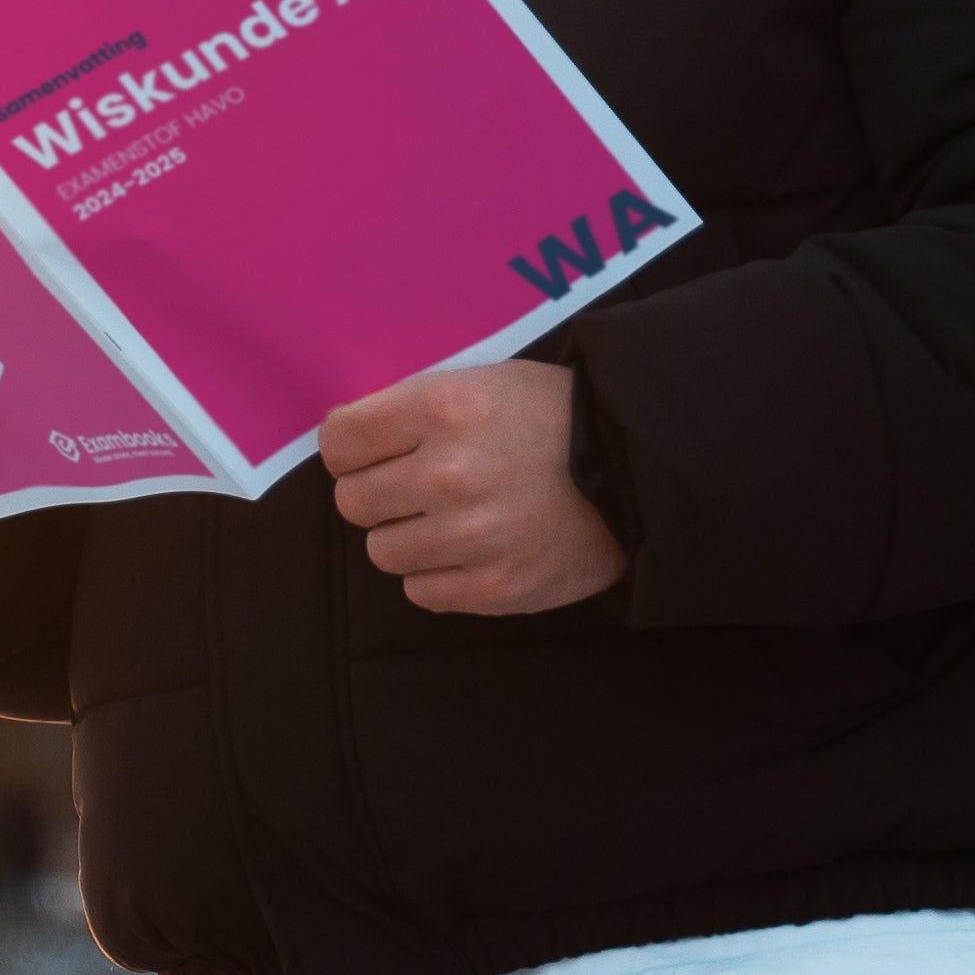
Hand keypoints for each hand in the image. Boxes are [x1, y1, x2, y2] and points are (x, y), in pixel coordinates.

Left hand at [320, 360, 624, 615]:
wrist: (635, 468)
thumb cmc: (552, 419)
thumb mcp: (483, 383)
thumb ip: (413, 410)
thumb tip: (343, 441)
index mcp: (443, 409)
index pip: (339, 442)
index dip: (350, 451)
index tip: (370, 455)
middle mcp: (450, 473)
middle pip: (353, 502)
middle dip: (378, 495)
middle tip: (417, 489)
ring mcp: (473, 536)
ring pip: (383, 551)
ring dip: (410, 538)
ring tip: (455, 520)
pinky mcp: (495, 587)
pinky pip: (422, 591)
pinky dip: (440, 575)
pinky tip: (474, 551)